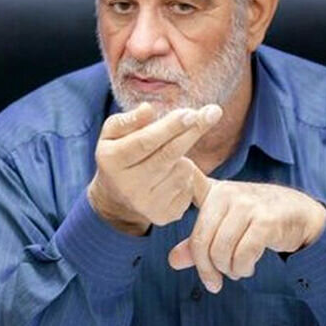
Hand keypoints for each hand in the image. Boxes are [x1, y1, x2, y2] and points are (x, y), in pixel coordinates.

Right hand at [88, 102, 222, 234]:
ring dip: (184, 157)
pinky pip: (188, 187)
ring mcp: (146, 204)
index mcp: (112, 161)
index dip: (170, 127)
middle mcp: (127, 186)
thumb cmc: (119, 155)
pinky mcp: (163, 215)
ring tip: (169, 157)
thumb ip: (128, 120)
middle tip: (213, 112)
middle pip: (169, 155)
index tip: (191, 112)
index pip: (145, 141)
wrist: (116, 199)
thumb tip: (148, 110)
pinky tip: (172, 175)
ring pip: (182, 170)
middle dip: (192, 131)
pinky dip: (186, 176)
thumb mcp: (112, 134)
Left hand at [168, 167, 325, 291]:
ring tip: (236, 270)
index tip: (178, 165)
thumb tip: (173, 261)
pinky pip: (243, 255)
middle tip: (215, 281)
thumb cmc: (257, 220)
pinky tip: (248, 266)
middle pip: (201, 241)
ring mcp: (247, 206)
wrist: (301, 215)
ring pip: (221, 251)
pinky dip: (243, 268)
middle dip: (207, 269)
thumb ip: (199, 243)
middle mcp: (227, 194)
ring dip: (228, 270)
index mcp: (214, 191)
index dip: (179, 171)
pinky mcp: (265, 221)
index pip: (189, 182)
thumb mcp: (224, 227)